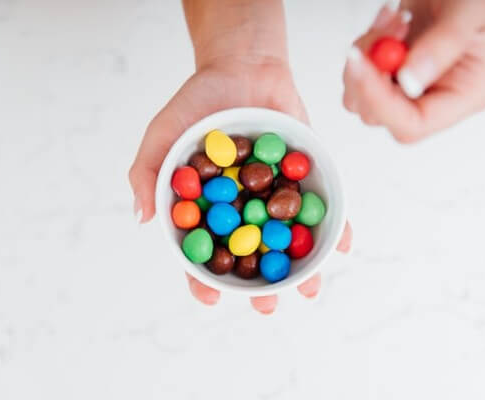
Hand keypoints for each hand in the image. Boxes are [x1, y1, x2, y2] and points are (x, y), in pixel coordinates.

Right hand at [129, 57, 352, 312]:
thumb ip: (147, 174)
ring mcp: (275, 196)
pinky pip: (320, 206)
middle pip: (251, 256)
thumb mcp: (162, 135)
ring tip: (310, 289)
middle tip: (268, 308)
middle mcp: (243, 208)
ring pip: (288, 240)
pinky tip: (342, 244)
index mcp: (209, 208)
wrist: (242, 66)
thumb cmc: (197, 103)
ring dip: (302, 268)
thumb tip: (142, 219)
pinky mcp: (303, 178)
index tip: (211, 299)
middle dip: (260, 286)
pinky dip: (334, 226)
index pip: (204, 252)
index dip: (204, 278)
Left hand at [343, 0, 484, 141]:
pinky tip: (389, 18)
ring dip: (367, 55)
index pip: (414, 124)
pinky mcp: (392, 67)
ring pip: (361, 96)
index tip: (366, 67)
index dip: (382, 103)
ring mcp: (410, 82)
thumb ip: (443, 45)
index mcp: (465, 95)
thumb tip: (409, 81)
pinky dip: (366, 45)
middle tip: (387, 32)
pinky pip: (360, 73)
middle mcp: (434, 97)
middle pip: (378, 115)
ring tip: (394, 20)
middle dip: (369, 74)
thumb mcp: (473, 11)